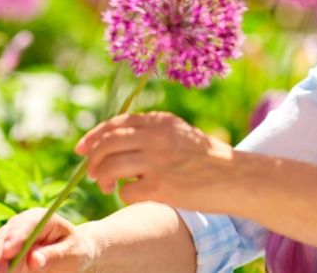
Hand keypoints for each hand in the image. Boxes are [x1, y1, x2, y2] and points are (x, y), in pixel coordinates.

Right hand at [0, 208, 98, 272]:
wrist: (70, 257)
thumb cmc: (75, 252)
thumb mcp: (72, 253)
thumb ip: (55, 256)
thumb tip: (34, 260)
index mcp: (39, 218)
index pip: (26, 223)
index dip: (15, 237)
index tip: (9, 252)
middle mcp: (19, 227)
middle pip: (3, 238)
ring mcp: (7, 241)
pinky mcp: (2, 256)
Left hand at [76, 111, 237, 211]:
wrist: (235, 177)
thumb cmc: (206, 158)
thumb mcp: (179, 132)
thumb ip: (150, 132)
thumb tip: (112, 142)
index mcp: (158, 122)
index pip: (114, 125)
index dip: (93, 137)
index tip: (81, 149)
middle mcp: (154, 137)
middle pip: (106, 145)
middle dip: (92, 160)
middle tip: (92, 173)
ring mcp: (156, 161)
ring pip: (109, 167)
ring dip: (102, 178)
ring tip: (106, 186)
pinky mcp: (161, 186)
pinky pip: (126, 191)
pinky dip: (123, 195)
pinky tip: (134, 195)